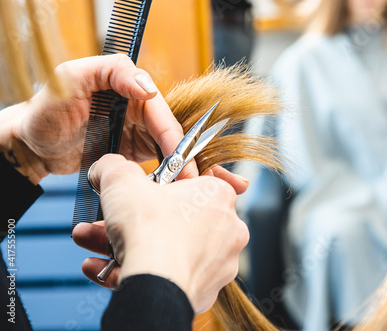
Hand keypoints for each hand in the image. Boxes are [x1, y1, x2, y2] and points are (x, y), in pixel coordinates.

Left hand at [0, 54, 196, 183]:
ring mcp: (137, 127)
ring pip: (167, 145)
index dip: (170, 131)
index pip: (158, 107)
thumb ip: (110, 72)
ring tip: (183, 184)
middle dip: (180, 152)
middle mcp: (136, 104)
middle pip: (167, 128)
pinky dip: (165, 170)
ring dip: (177, 164)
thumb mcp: (70, 78)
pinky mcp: (134, 148)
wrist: (33, 146)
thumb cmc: (44, 110)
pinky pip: (157, 158)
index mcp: (126, 83)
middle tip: (188, 176)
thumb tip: (149, 88)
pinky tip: (170, 183)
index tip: (178, 154)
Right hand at [73, 154, 249, 312]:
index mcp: (217, 195)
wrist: (155, 289)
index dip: (158, 183)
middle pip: (171, 216)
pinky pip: (166, 275)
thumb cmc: (150, 231)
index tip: (138, 189)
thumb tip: (107, 166)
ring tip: (91, 243)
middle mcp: (226, 228)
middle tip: (105, 219)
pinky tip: (100, 267)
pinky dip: (134, 270)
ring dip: (124, 244)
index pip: (191, 178)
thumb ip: (114, 166)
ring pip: (165, 247)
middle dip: (130, 218)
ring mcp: (217, 262)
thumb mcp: (122, 181)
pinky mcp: (204, 291)